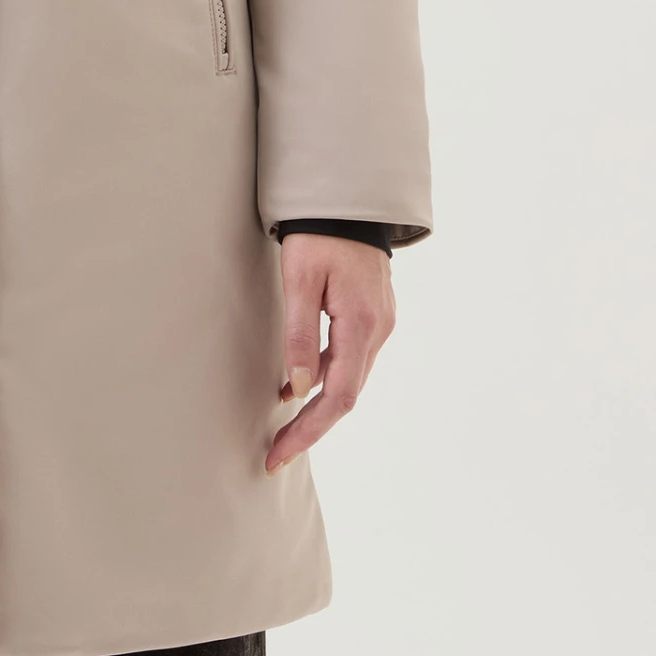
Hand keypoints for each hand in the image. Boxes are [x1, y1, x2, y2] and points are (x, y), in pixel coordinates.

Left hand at [266, 234, 394, 472]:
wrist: (347, 201)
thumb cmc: (318, 234)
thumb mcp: (300, 279)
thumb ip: (299, 334)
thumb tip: (295, 388)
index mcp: (361, 324)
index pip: (337, 396)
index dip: (309, 430)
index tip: (279, 453)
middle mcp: (378, 331)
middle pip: (346, 395)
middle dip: (311, 427)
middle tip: (275, 454)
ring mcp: (379, 324)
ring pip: (349, 379)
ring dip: (317, 406)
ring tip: (283, 430)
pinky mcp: (372, 317)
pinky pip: (349, 359)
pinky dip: (324, 378)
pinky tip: (296, 386)